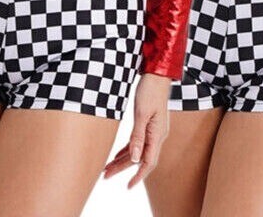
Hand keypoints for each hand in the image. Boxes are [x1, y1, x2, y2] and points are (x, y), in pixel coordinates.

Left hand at [103, 72, 170, 187]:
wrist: (156, 75)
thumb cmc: (149, 91)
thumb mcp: (141, 113)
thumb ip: (138, 135)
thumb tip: (135, 159)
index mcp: (157, 135)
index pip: (149, 162)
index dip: (138, 176)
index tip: (128, 186)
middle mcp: (157, 136)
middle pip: (140, 159)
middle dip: (122, 169)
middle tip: (105, 176)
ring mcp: (153, 130)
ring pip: (137, 151)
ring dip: (122, 160)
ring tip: (107, 168)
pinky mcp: (148, 124)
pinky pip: (137, 142)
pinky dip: (126, 150)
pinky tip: (117, 155)